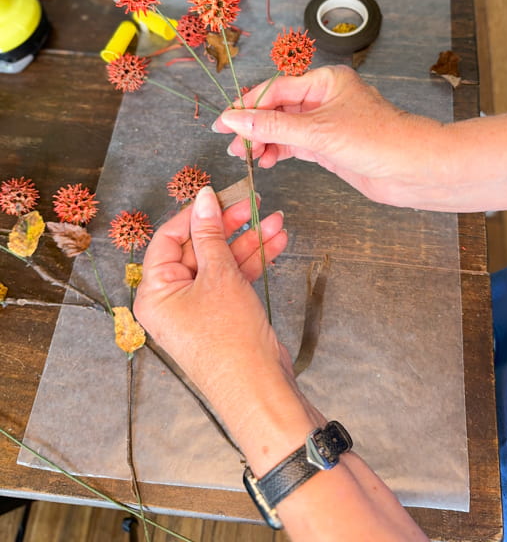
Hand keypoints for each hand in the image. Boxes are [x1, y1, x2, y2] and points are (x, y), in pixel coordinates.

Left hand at [134, 187, 317, 468]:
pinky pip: (233, 278)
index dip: (195, 214)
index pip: (169, 238)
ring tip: (276, 220)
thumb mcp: (219, 276)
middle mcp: (172, 297)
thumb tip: (204, 198)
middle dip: (230, 226)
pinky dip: (253, 261)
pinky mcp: (222, 313)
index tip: (220, 195)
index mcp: (155, 290)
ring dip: (249, 241)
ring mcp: (198, 306)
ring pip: (221, 261)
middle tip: (254, 204)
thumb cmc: (228, 338)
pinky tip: (276, 242)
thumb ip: (210, 234)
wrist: (258, 387)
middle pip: (198, 247)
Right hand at [214, 65, 447, 208]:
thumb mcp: (318, 132)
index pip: (276, 90)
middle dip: (254, 127)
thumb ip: (273, 128)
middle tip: (231, 144)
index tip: (224, 123)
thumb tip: (236, 120)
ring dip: (265, 142)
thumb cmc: (379, 139)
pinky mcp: (331, 147)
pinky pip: (296, 145)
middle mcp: (325, 99)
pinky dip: (280, 152)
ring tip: (247, 157)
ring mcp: (328, 124)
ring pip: (285, 129)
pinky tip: (267, 161)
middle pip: (278, 109)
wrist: (413, 169)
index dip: (247, 106)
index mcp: (325, 81)